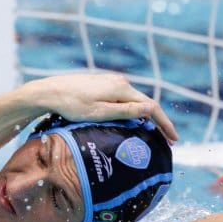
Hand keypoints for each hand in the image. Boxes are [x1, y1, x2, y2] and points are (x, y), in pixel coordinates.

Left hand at [21, 73, 178, 142]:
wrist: (48, 92)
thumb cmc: (71, 105)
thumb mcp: (99, 112)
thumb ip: (125, 111)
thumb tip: (150, 109)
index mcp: (121, 88)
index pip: (151, 106)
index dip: (164, 123)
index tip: (173, 139)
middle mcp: (119, 81)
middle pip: (144, 102)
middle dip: (157, 121)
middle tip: (167, 140)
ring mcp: (110, 81)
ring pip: (134, 100)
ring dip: (145, 116)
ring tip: (154, 133)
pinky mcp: (102, 84)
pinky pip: (123, 98)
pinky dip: (132, 110)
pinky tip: (134, 121)